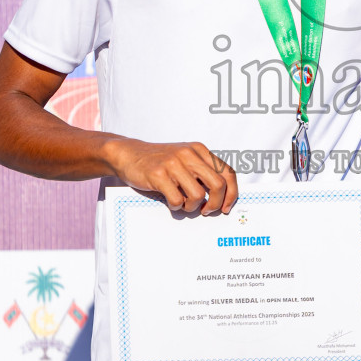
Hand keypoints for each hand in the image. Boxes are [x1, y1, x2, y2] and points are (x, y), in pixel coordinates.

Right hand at [103, 137, 236, 214]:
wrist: (129, 154)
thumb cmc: (159, 161)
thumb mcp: (185, 158)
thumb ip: (202, 171)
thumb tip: (223, 196)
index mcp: (199, 150)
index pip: (227, 172)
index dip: (231, 193)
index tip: (225, 207)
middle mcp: (189, 154)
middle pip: (218, 185)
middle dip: (215, 203)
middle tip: (206, 210)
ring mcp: (173, 163)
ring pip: (198, 195)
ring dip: (192, 207)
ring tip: (184, 205)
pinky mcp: (158, 174)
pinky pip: (177, 200)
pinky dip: (176, 207)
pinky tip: (171, 201)